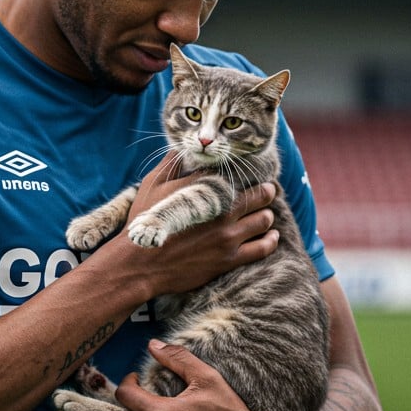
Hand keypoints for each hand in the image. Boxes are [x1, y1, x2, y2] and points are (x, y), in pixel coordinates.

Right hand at [91, 157, 279, 299]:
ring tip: (266, 214)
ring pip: (264, 220)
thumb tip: (181, 147)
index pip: (238, 174)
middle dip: (267, 191)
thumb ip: (171, 163)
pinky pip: (263, 248)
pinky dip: (271, 240)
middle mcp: (222, 211)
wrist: (139, 264)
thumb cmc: (145, 222)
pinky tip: (271, 236)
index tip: (252, 172)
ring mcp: (228, 236)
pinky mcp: (229, 259)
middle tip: (268, 190)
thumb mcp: (152, 185)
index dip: (248, 172)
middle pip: (260, 195)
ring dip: (267, 214)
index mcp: (206, 190)